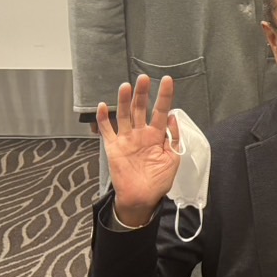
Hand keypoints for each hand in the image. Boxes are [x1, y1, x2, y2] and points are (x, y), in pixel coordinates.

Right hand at [97, 74, 180, 226]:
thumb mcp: (173, 158)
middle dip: (142, 93)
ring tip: (126, 86)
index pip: (161, 111)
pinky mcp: (113, 147)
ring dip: (124, 101)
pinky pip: (106, 131)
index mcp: (157, 135)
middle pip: (140, 109)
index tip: (168, 80)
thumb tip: (173, 116)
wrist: (143, 198)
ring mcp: (126, 139)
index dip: (164, 96)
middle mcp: (141, 133)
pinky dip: (103, 119)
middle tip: (143, 78)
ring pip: (124, 115)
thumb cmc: (159, 180)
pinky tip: (102, 106)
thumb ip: (174, 138)